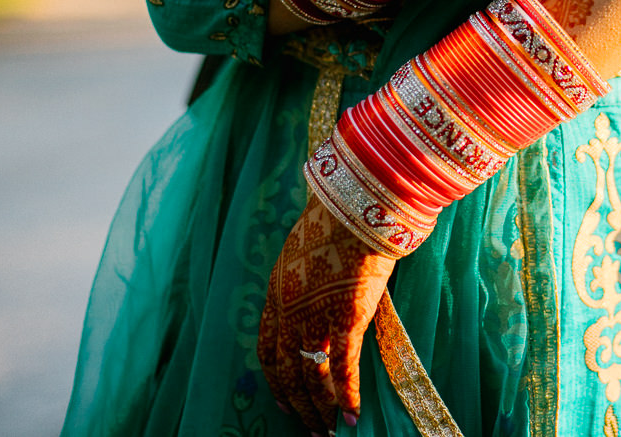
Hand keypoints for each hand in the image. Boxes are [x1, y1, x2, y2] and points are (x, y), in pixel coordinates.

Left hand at [258, 196, 394, 431]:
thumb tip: (321, 294)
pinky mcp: (345, 319)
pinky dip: (346, 397)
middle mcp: (288, 312)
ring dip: (319, 410)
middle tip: (309, 428)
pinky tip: (352, 416)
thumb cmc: (336, 222)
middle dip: (296, 406)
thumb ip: (305, 280)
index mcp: (276, 295)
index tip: (283, 402)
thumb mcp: (305, 252)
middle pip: (285, 372)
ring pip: (310, 378)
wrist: (354, 207)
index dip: (275, 381)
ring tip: (329, 431)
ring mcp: (315, 318)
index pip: (266, 350)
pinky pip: (343, 370)